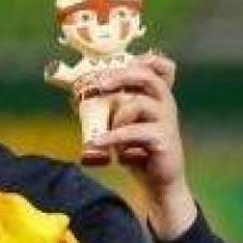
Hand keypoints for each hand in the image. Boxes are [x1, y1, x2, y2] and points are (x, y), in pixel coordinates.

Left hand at [88, 52, 196, 238]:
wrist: (159, 183)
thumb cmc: (139, 153)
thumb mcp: (123, 128)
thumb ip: (109, 112)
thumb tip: (76, 98)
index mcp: (158, 98)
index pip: (163, 68)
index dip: (147, 59)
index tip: (126, 61)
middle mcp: (166, 105)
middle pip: (148, 77)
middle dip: (122, 75)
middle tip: (100, 84)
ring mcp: (166, 122)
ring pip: (139, 104)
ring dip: (116, 115)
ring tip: (105, 133)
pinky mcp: (163, 140)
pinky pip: (135, 132)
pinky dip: (114, 137)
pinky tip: (99, 143)